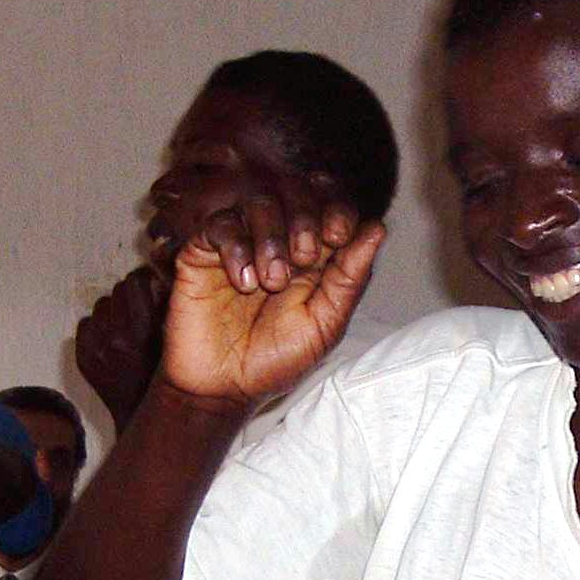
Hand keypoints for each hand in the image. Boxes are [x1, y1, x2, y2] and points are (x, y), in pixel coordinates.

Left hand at [76, 266, 169, 431]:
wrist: (148, 419)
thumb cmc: (170, 382)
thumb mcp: (180, 342)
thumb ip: (171, 309)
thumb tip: (163, 281)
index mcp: (142, 331)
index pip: (135, 282)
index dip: (145, 278)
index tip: (151, 282)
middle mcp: (115, 338)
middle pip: (118, 291)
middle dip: (131, 294)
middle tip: (142, 306)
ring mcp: (95, 348)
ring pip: (101, 306)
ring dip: (114, 310)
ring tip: (128, 326)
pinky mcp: (83, 358)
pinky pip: (86, 325)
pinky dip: (99, 328)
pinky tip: (114, 340)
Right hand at [161, 181, 384, 407]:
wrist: (223, 388)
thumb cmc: (276, 360)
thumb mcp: (324, 325)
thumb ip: (349, 278)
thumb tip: (377, 229)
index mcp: (314, 256)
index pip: (330, 204)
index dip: (338, 208)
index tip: (338, 234)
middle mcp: (279, 241)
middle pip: (296, 191)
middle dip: (306, 218)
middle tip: (302, 259)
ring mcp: (240, 243)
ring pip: (259, 202)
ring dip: (271, 238)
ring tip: (270, 282)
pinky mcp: (202, 252)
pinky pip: (220, 224)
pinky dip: (236, 248)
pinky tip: (243, 283)